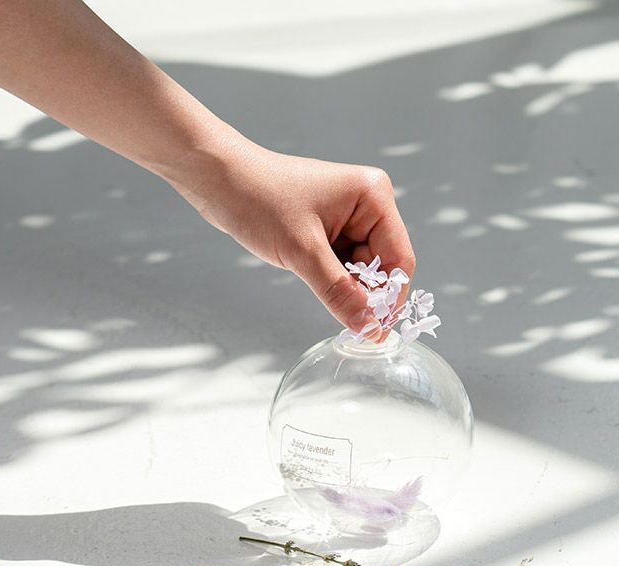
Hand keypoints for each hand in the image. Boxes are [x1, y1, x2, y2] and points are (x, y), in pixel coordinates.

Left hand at [184, 140, 414, 334]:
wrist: (219, 180)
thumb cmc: (259, 200)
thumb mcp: (302, 251)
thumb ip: (338, 292)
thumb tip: (369, 327)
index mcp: (373, 198)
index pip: (399, 259)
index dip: (389, 297)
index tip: (375, 331)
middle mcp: (366, 205)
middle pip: (382, 266)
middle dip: (364, 293)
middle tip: (343, 317)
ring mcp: (347, 216)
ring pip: (359, 269)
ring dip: (344, 286)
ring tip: (314, 282)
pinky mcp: (327, 227)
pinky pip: (340, 263)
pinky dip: (331, 279)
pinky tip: (310, 277)